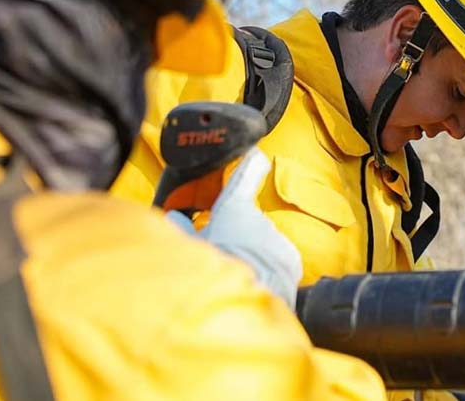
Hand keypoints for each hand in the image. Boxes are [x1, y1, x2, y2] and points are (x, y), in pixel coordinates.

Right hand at [168, 147, 302, 305]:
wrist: (242, 310)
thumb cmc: (210, 275)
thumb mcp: (187, 251)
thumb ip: (180, 231)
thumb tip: (173, 218)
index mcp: (234, 211)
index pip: (244, 178)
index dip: (249, 164)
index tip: (257, 155)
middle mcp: (260, 220)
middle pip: (246, 224)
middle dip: (236, 237)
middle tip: (220, 258)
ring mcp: (278, 240)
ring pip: (261, 246)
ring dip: (250, 257)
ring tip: (234, 279)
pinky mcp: (291, 262)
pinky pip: (276, 263)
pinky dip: (266, 273)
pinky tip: (253, 287)